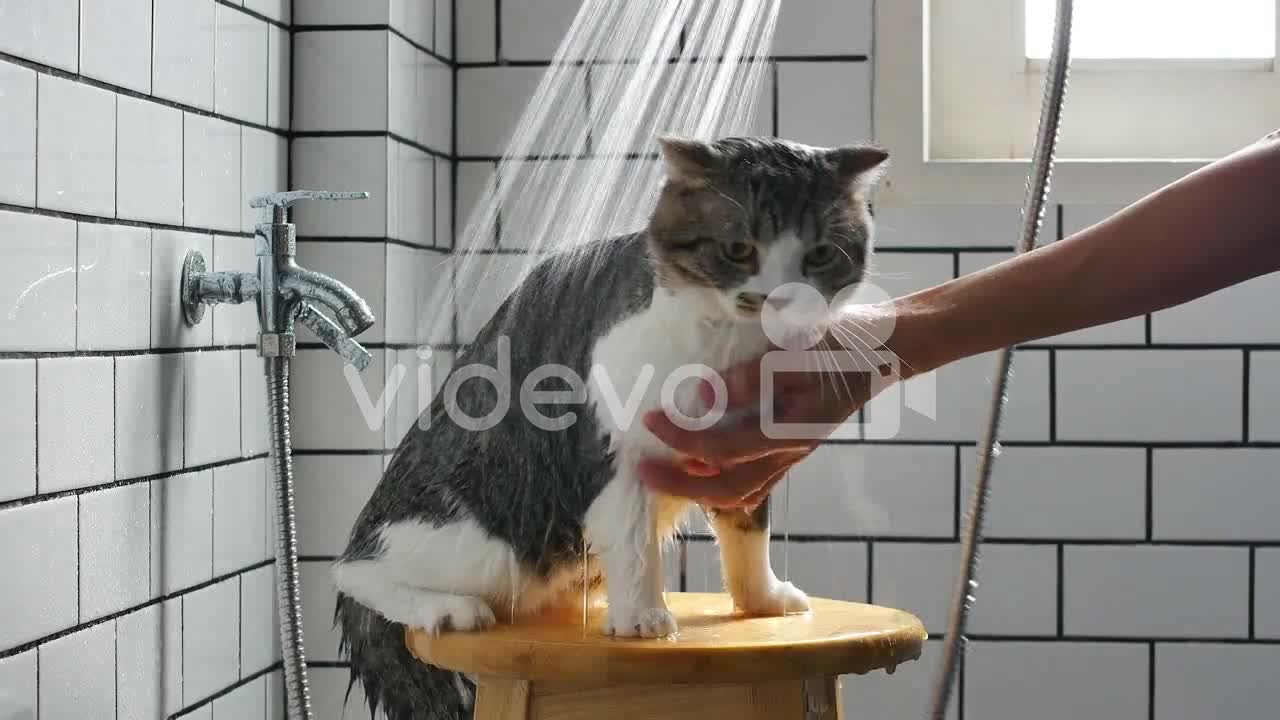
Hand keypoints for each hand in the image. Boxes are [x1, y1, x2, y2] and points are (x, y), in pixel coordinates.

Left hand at [637, 339, 879, 507]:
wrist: (886, 349)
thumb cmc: (843, 342)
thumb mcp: (798, 348)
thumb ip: (753, 375)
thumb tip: (702, 393)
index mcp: (792, 430)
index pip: (725, 448)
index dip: (683, 438)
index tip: (651, 420)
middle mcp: (791, 451)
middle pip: (729, 489)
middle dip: (680, 485)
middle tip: (641, 469)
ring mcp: (792, 454)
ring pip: (740, 490)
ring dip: (697, 486)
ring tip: (662, 470)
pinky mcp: (791, 446)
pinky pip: (750, 477)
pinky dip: (717, 476)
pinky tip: (695, 460)